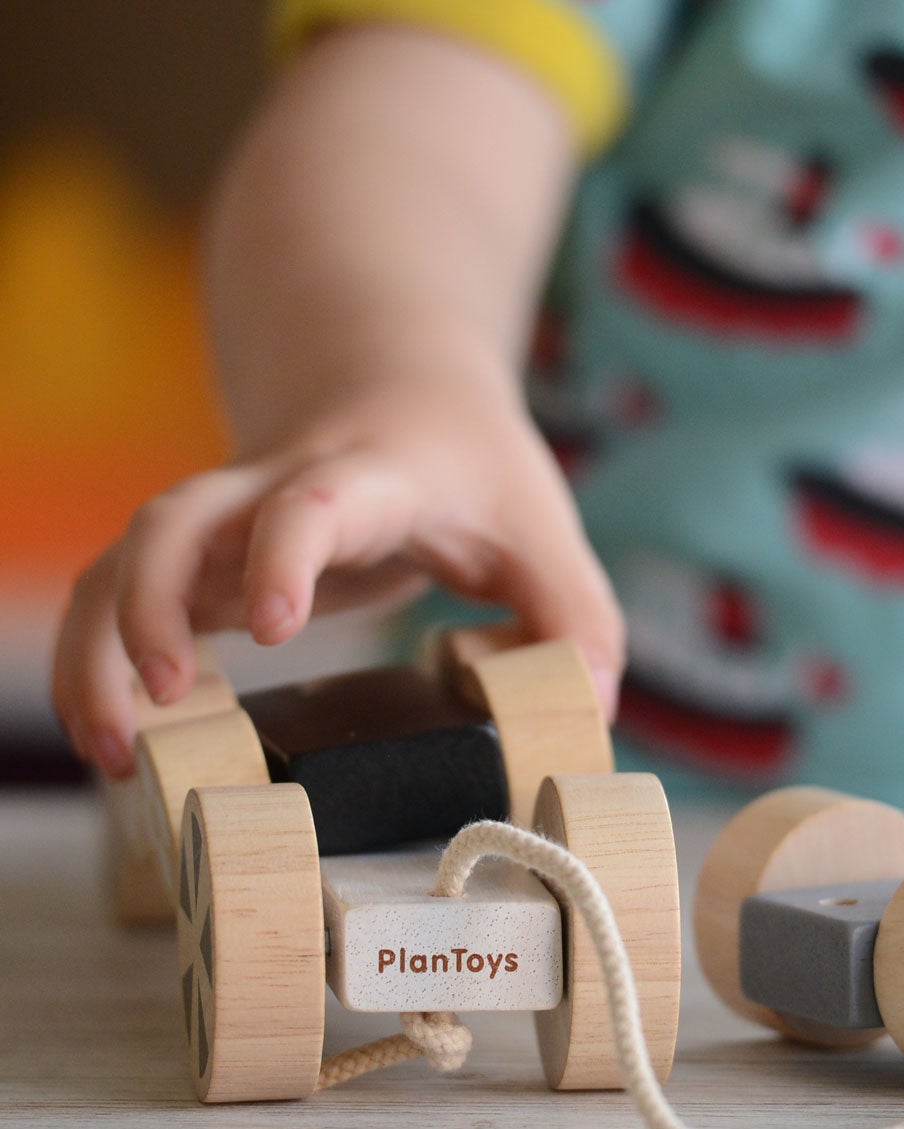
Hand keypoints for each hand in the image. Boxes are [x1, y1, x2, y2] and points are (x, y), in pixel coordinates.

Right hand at [53, 375, 622, 777]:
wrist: (394, 380)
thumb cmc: (472, 469)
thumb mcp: (544, 530)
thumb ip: (578, 621)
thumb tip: (585, 713)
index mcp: (371, 477)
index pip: (315, 501)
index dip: (286, 554)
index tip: (276, 626)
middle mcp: (272, 488)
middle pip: (178, 519)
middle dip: (149, 604)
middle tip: (166, 699)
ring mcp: (222, 521)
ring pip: (125, 557)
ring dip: (97, 646)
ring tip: (110, 747)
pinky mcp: (197, 557)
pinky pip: (114, 593)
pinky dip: (93, 658)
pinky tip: (109, 737)